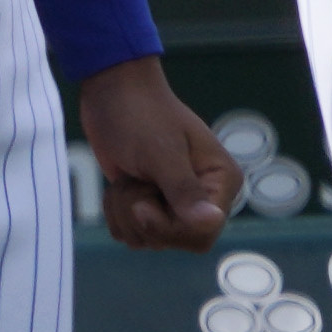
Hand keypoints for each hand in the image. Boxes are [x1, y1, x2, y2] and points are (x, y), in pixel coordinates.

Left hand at [78, 59, 244, 253]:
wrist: (111, 90)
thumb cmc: (140, 114)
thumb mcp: (161, 153)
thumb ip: (184, 191)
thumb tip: (211, 223)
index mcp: (220, 183)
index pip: (201, 236)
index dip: (167, 228)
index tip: (144, 203)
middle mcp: (203, 197)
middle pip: (172, 240)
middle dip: (140, 214)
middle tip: (137, 178)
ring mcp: (174, 201)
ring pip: (146, 238)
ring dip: (124, 209)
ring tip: (130, 175)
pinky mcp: (148, 202)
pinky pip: (129, 231)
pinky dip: (115, 211)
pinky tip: (118, 183)